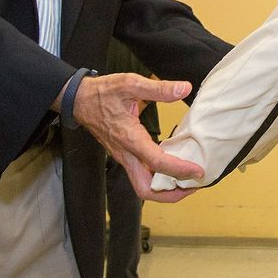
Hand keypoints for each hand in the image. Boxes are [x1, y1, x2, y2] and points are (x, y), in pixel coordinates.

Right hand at [72, 72, 203, 202]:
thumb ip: (159, 88)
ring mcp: (123, 157)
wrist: (79, 100)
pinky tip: (173, 168)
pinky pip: (141, 175)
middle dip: (170, 194)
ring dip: (164, 190)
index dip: (179, 170)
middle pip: (145, 189)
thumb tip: (184, 88)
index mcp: (129, 138)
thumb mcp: (130, 83)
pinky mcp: (124, 156)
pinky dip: (158, 179)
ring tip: (187, 181)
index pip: (156, 162)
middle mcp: (125, 154)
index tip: (198, 171)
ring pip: (142, 186)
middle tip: (193, 186)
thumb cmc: (103, 92)